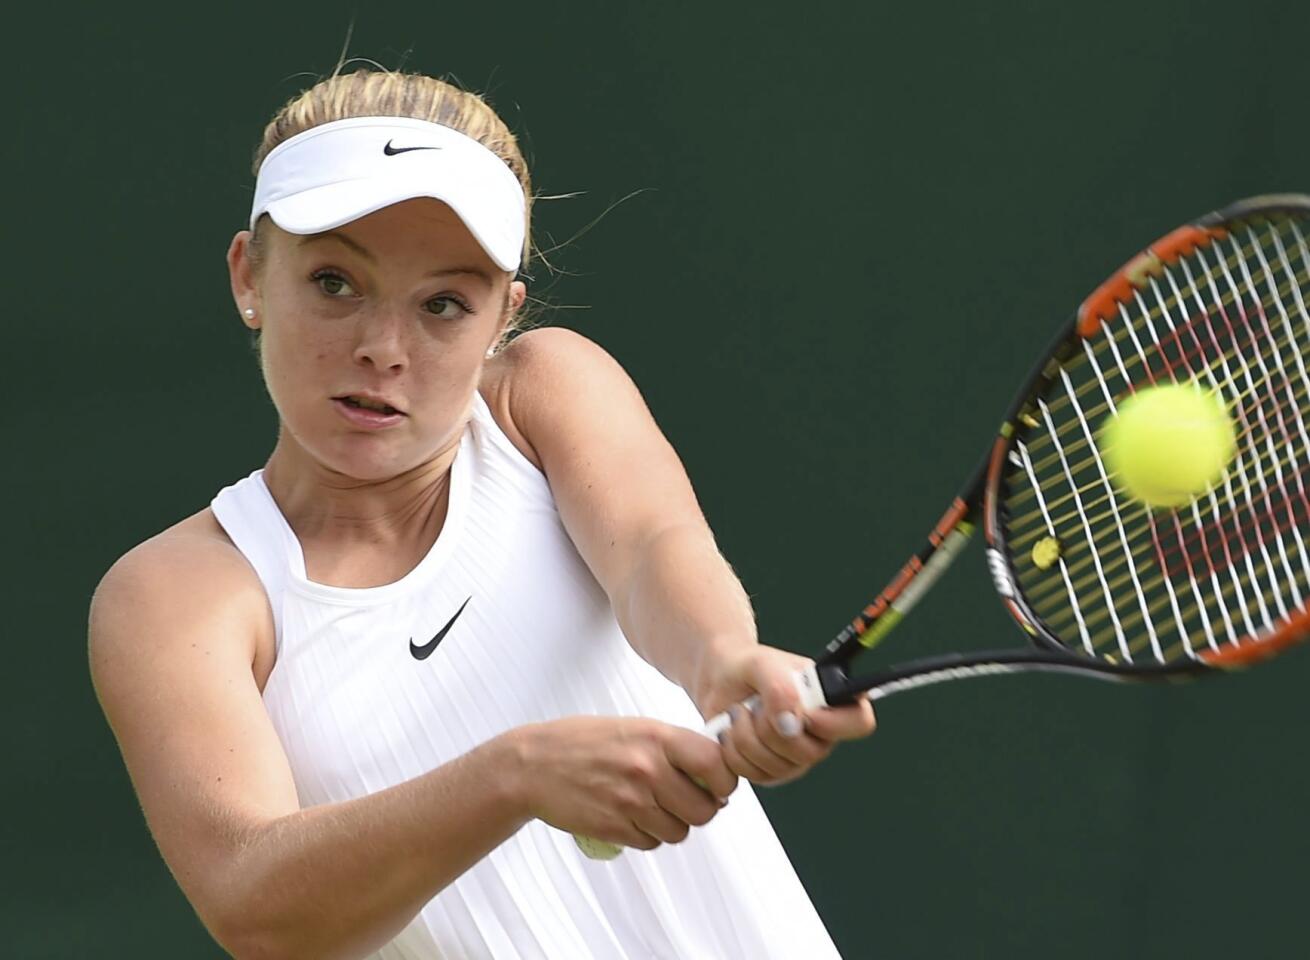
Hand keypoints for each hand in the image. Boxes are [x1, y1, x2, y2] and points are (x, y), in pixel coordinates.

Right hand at [510, 716, 737, 850]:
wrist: (533, 765)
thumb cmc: (583, 742)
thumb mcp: (633, 727)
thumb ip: (672, 746)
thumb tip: (712, 770)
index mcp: (657, 738)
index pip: (715, 765)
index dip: (724, 780)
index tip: (719, 783)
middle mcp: (648, 769)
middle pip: (705, 809)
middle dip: (701, 809)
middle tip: (688, 801)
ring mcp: (631, 802)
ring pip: (679, 831)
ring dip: (673, 824)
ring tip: (653, 807)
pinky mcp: (615, 828)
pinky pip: (651, 843)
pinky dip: (647, 835)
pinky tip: (630, 816)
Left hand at [699, 645, 875, 785]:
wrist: (720, 681)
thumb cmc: (749, 668)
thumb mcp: (762, 663)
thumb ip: (780, 687)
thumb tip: (791, 722)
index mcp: (831, 700)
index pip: (860, 721)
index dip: (833, 723)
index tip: (802, 712)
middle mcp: (820, 734)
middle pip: (809, 752)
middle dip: (770, 728)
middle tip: (755, 704)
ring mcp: (796, 757)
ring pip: (777, 767)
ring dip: (745, 737)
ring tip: (739, 713)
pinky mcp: (771, 773)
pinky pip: (754, 776)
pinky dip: (733, 752)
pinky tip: (732, 731)